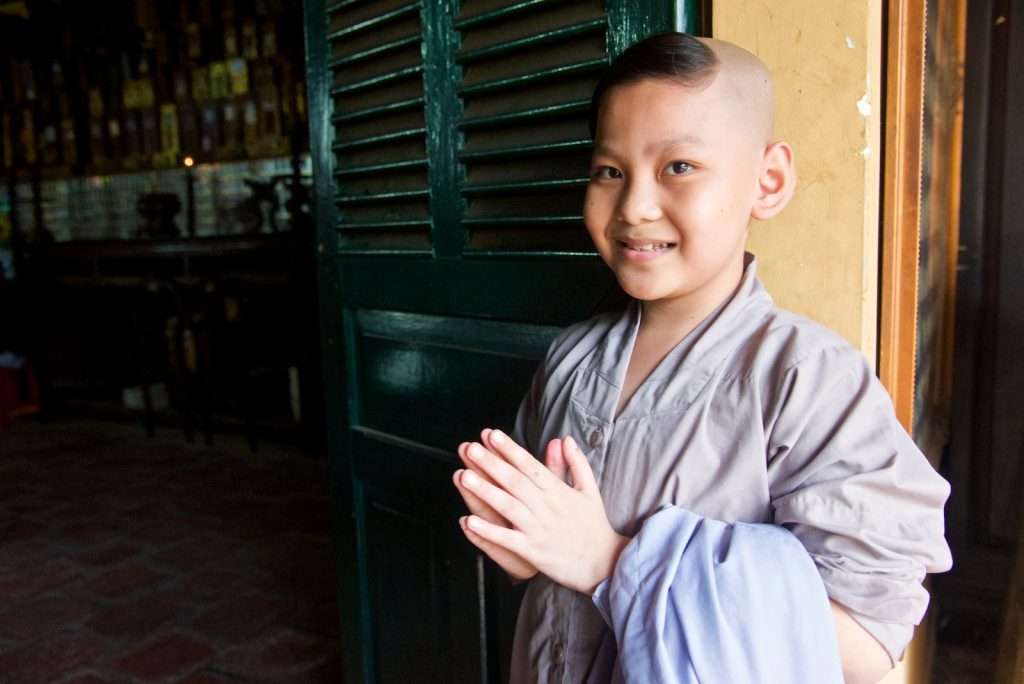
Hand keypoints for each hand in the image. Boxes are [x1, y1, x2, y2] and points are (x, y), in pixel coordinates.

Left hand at [456, 429, 629, 593]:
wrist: (605, 564)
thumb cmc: (595, 526)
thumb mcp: (590, 490)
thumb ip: (577, 463)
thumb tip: (565, 439)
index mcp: (558, 491)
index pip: (530, 465)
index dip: (510, 449)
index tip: (492, 435)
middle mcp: (547, 507)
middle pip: (515, 481)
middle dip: (491, 463)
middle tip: (471, 448)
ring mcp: (539, 529)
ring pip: (508, 506)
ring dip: (485, 491)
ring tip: (464, 476)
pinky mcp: (534, 551)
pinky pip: (507, 540)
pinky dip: (488, 530)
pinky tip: (469, 521)